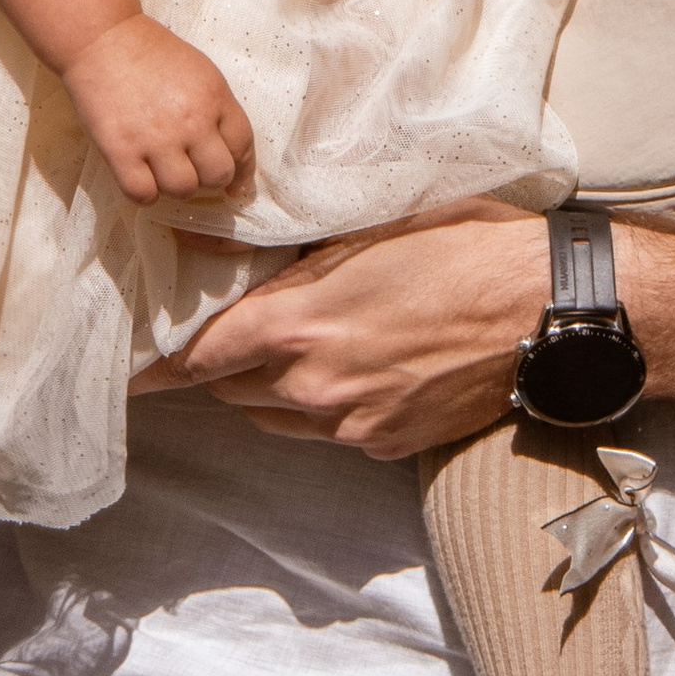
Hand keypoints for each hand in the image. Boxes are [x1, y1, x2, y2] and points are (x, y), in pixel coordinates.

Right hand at [62, 16, 253, 203]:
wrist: (101, 38)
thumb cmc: (151, 53)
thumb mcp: (200, 72)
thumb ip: (217, 109)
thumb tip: (229, 152)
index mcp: (215, 97)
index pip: (243, 147)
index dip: (241, 169)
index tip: (233, 182)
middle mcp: (191, 120)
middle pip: (218, 175)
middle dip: (208, 179)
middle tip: (192, 169)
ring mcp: (156, 138)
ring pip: (183, 190)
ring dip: (174, 186)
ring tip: (161, 170)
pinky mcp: (121, 151)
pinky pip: (143, 194)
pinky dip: (143, 192)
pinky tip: (138, 176)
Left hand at [135, 202, 547, 456]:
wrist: (547, 310)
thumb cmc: (464, 248)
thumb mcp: (369, 230)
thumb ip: (290, 254)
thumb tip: (220, 249)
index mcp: (299, 324)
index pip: (198, 357)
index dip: (159, 362)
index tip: (127, 369)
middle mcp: (315, 385)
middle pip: (232, 389)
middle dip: (227, 364)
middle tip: (234, 334)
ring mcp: (353, 423)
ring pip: (278, 416)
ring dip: (273, 389)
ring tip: (305, 347)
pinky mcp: (387, 446)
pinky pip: (331, 431)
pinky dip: (328, 407)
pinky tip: (362, 368)